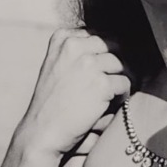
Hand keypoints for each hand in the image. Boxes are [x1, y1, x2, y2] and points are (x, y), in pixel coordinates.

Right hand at [17, 29, 129, 158]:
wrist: (41, 132)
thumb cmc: (52, 101)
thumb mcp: (57, 65)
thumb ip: (79, 49)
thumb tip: (116, 40)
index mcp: (63, 38)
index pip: (99, 35)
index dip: (105, 53)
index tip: (100, 70)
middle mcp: (74, 46)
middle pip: (114, 46)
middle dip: (116, 64)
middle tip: (111, 83)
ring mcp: (89, 64)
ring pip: (122, 64)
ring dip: (120, 80)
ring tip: (108, 95)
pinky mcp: (102, 83)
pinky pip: (125, 83)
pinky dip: (122, 96)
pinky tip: (108, 105)